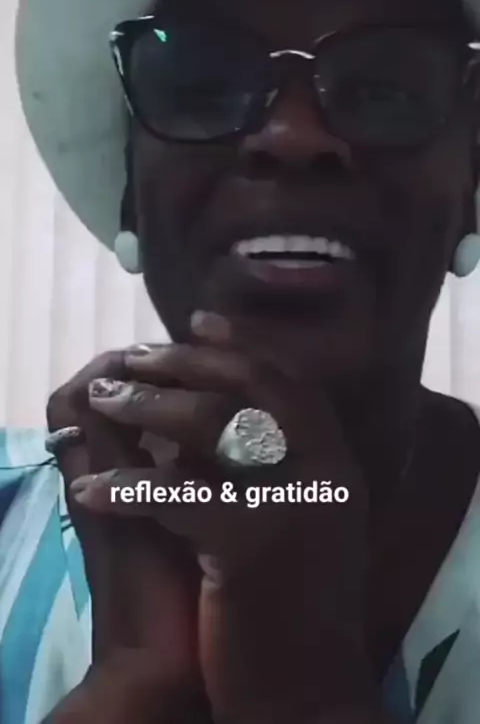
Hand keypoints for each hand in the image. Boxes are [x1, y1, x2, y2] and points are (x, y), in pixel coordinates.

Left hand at [66, 314, 384, 722]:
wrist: (309, 690)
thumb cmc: (296, 602)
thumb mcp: (299, 519)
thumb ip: (274, 462)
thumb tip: (209, 405)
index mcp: (339, 462)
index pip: (288, 380)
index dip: (240, 345)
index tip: (195, 321)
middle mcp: (325, 471)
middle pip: (249, 387)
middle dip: (186, 363)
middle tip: (133, 357)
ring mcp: (292, 505)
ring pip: (211, 426)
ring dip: (148, 407)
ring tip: (104, 400)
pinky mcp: (251, 548)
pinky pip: (175, 496)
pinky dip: (127, 487)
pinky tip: (92, 489)